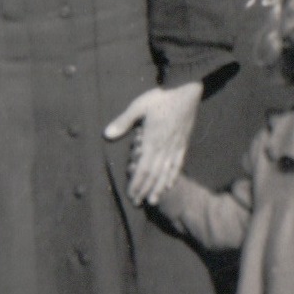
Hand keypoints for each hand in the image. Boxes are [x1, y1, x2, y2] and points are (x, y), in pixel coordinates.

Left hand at [107, 80, 203, 203]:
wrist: (186, 90)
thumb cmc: (160, 97)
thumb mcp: (138, 106)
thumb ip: (124, 122)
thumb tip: (107, 134)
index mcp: (153, 140)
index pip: (143, 168)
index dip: (137, 183)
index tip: (131, 194)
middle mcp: (165, 147)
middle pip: (154, 174)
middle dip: (145, 189)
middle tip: (138, 203)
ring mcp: (176, 146)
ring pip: (166, 172)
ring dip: (158, 187)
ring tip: (152, 200)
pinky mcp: (183, 143)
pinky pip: (178, 164)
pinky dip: (172, 176)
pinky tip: (168, 184)